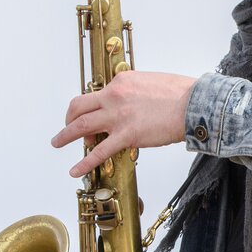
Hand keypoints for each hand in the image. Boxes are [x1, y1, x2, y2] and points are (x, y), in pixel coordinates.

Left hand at [51, 71, 197, 176]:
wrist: (194, 105)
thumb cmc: (181, 93)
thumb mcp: (152, 82)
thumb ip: (136, 91)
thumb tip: (131, 102)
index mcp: (121, 82)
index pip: (98, 94)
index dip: (94, 106)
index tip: (95, 114)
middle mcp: (114, 96)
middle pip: (79, 106)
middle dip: (69, 118)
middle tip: (66, 126)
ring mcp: (118, 117)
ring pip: (81, 126)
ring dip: (65, 135)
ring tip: (57, 143)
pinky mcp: (126, 136)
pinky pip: (99, 152)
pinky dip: (83, 162)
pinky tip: (75, 170)